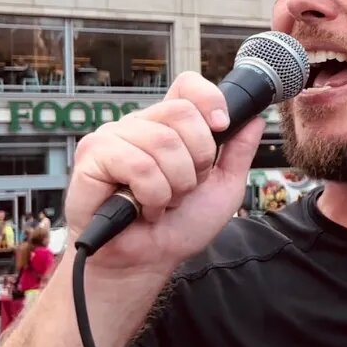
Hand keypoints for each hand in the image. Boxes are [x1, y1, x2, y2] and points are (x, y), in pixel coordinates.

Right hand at [64, 72, 264, 278]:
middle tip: (186, 187)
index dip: (209, 100)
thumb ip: (239, 153)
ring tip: (163, 201)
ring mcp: (114, 138)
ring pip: (163, 142)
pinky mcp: (92, 157)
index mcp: (170, 126)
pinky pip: (137, 164)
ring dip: (175, 184)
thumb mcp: (223, 188)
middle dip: (198, 159)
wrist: (147, 261)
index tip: (221, 128)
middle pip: (182, 112)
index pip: (187, 85)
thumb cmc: (179, 226)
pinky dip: (152, 194)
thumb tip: (255, 120)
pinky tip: (144, 208)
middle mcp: (140, 125)